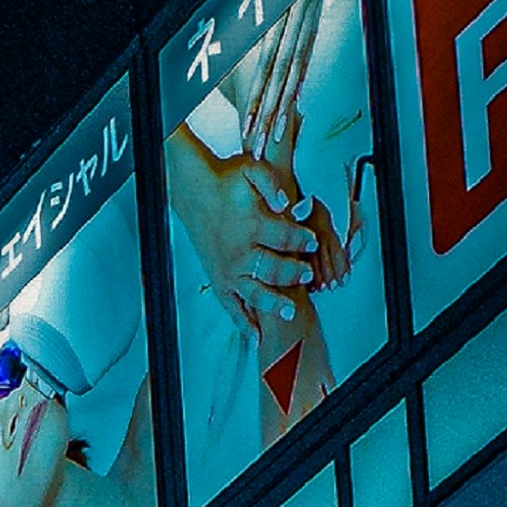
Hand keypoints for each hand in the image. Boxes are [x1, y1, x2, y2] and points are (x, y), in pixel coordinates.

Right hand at [164, 121, 323, 321]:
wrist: (194, 192)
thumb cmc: (226, 182)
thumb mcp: (252, 169)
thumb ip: (273, 184)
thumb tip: (287, 204)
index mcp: (250, 225)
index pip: (284, 238)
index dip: (302, 241)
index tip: (311, 242)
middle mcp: (239, 252)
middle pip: (273, 269)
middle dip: (293, 273)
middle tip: (306, 274)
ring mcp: (229, 270)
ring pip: (255, 292)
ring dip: (273, 303)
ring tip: (289, 311)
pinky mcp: (219, 280)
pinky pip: (231, 306)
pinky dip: (243, 323)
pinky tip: (256, 336)